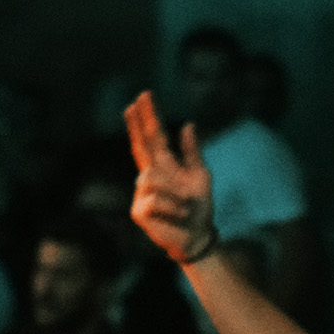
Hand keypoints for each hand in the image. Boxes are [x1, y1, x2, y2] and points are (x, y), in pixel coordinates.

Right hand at [124, 91, 215, 264]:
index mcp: (164, 165)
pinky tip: (179, 213)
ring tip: (187, 205)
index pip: (153, 137)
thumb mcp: (201, 176)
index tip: (144, 96)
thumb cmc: (199, 207)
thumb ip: (192, 152)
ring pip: (153, 178)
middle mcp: (149, 176)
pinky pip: (154, 199)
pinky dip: (172, 206)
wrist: (198, 236)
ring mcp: (141, 192)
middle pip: (140, 145)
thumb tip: (188, 124)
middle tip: (132, 104)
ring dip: (175, 191)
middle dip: (137, 125)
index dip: (148, 117)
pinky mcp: (139, 210)